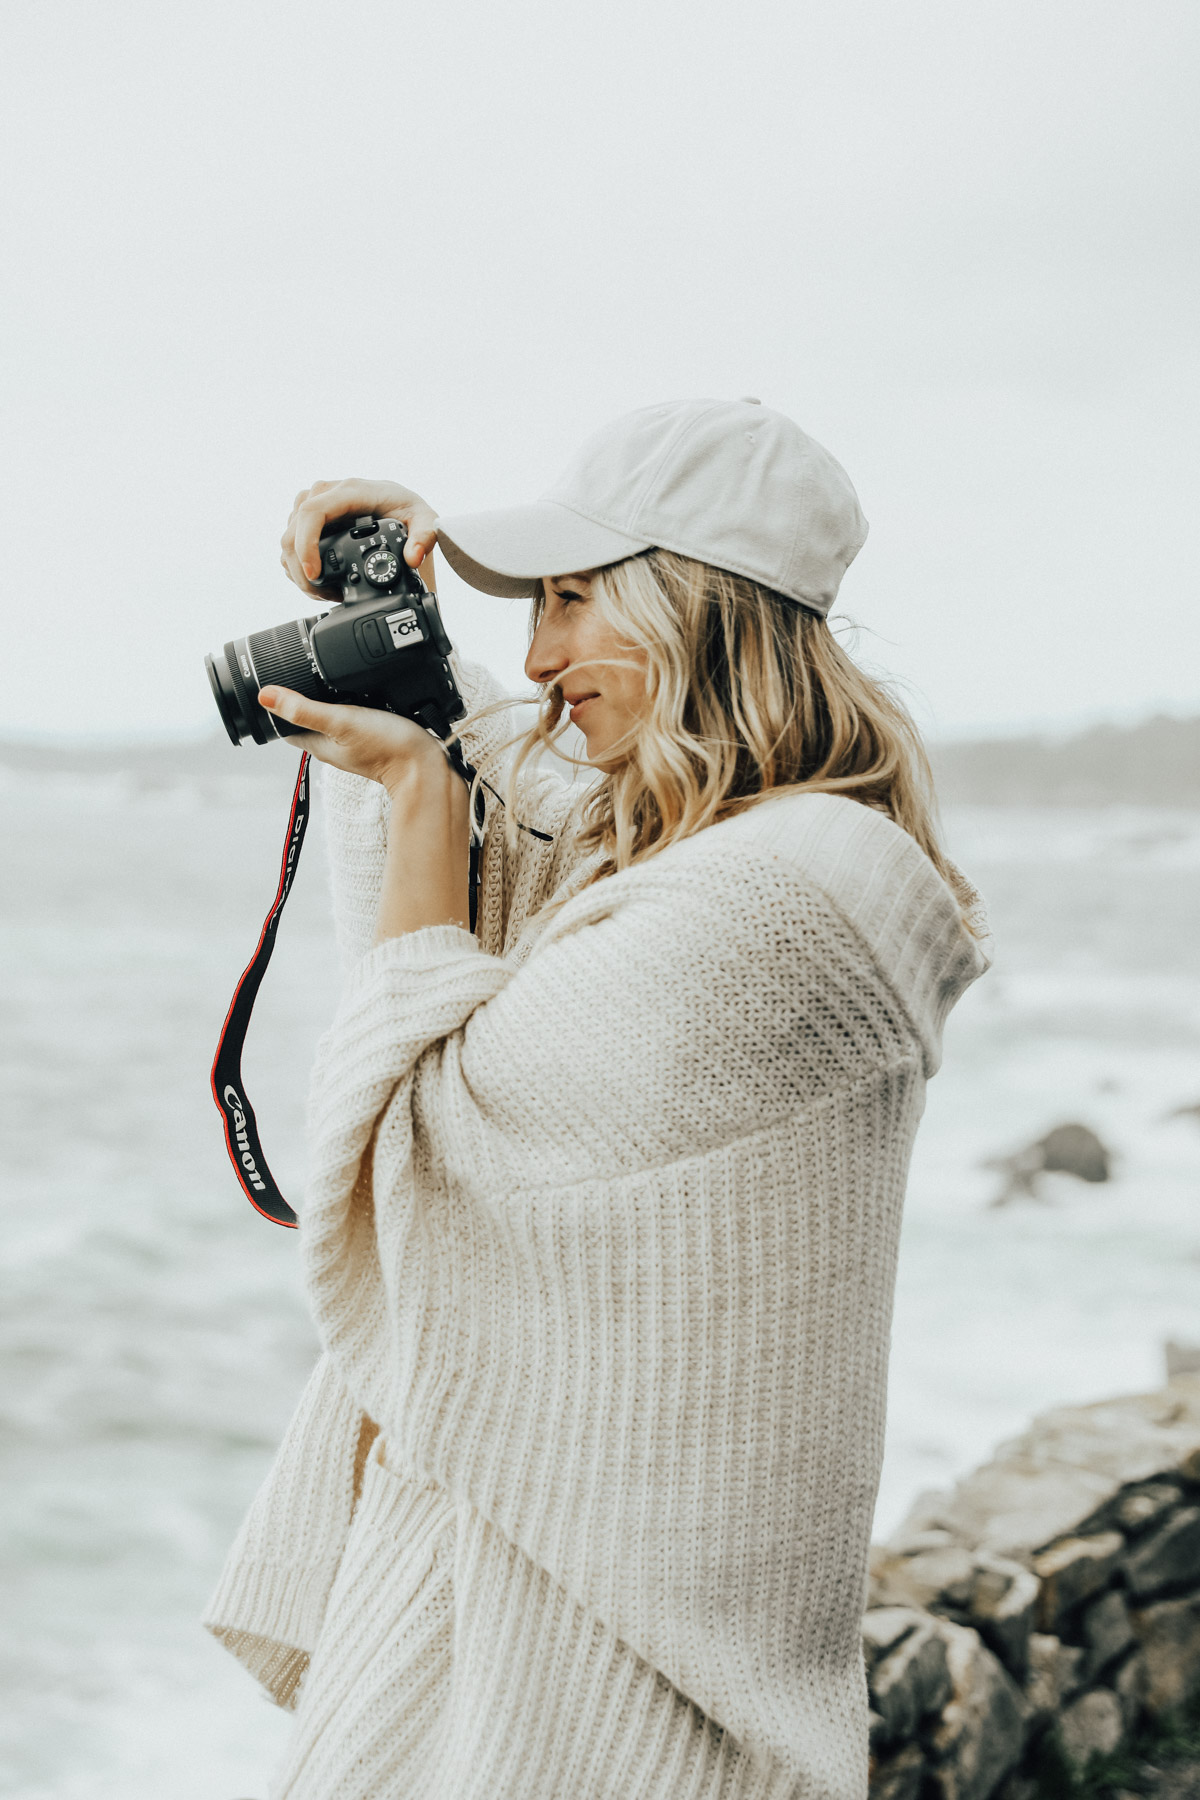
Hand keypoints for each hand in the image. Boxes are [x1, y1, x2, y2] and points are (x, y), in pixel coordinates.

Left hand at [258, 686, 453, 796]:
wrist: (428, 767)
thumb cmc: (387, 749)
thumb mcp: (341, 722)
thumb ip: (304, 710)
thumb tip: (264, 695)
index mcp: (319, 743)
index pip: (286, 723)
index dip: (279, 701)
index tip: (276, 678)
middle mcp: (335, 743)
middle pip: (309, 716)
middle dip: (304, 694)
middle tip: (302, 669)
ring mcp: (356, 740)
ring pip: (334, 714)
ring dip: (331, 697)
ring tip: (330, 675)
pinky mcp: (376, 735)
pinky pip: (358, 714)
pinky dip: (356, 700)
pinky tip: (363, 688)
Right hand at [280, 479, 438, 595]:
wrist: (400, 506)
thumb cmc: (408, 510)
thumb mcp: (425, 520)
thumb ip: (424, 538)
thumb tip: (413, 557)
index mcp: (351, 491)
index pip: (312, 512)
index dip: (306, 545)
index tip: (314, 574)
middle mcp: (328, 493)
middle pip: (293, 529)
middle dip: (300, 568)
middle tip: (322, 594)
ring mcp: (315, 504)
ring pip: (287, 536)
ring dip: (297, 569)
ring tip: (324, 591)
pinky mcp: (309, 518)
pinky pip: (291, 540)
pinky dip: (298, 564)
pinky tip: (316, 581)